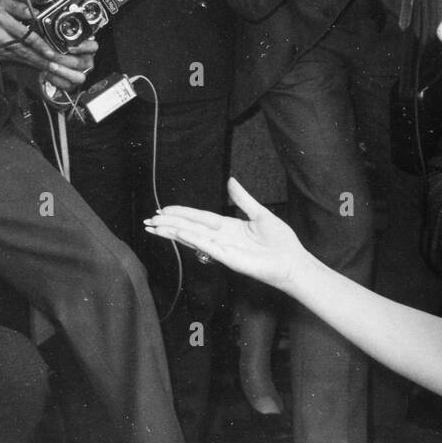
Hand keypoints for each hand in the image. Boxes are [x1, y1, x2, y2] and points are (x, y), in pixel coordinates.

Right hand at [0, 0, 95, 87]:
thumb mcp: (3, 1)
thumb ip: (21, 8)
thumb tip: (37, 13)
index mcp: (1, 19)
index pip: (25, 36)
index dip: (40, 46)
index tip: (51, 54)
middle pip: (22, 50)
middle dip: (39, 60)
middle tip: (53, 67)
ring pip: (15, 57)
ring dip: (31, 63)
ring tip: (45, 67)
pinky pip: (7, 59)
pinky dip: (20, 62)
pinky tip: (30, 64)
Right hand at [145, 178, 309, 293]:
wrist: (292, 261)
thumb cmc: (280, 241)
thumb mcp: (260, 214)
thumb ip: (243, 199)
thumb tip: (231, 180)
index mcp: (229, 227)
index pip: (199, 218)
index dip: (182, 213)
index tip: (164, 209)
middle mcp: (222, 238)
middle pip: (191, 228)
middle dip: (170, 224)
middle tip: (149, 220)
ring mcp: (224, 249)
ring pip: (194, 238)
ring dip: (174, 233)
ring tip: (155, 228)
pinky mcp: (229, 259)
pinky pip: (208, 248)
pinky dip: (193, 240)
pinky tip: (180, 234)